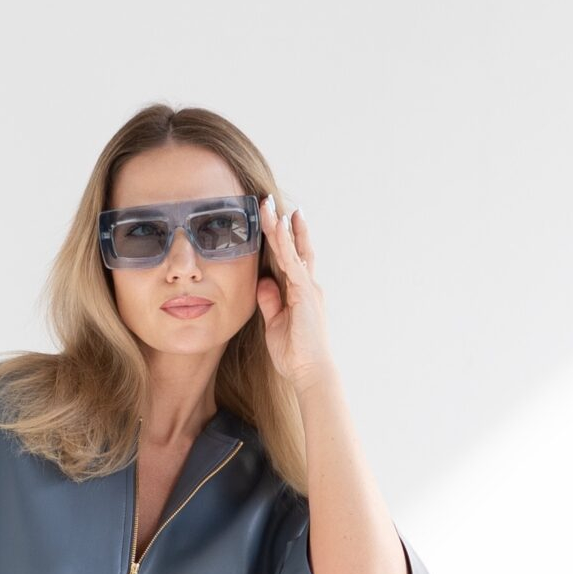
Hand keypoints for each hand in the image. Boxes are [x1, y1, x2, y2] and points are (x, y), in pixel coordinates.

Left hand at [255, 194, 333, 390]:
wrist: (310, 372)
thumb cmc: (295, 354)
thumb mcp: (275, 324)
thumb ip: (270, 302)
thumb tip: (262, 283)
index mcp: (300, 292)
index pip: (289, 258)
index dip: (281, 238)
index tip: (273, 219)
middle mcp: (307, 285)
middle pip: (294, 247)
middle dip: (283, 223)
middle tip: (270, 201)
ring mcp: (308, 287)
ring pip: (292, 249)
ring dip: (280, 226)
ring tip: (269, 205)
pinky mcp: (305, 293)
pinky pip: (293, 262)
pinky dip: (285, 244)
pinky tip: (278, 227)